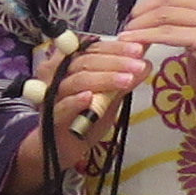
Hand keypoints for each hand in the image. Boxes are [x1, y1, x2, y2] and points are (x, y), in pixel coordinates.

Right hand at [45, 37, 149, 176]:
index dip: (116, 48)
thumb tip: (145, 63)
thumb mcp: (109, 97)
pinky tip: (91, 97)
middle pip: (85, 61)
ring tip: (127, 81)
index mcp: (70, 64)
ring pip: (77, 80)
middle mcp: (57, 75)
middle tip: (138, 65)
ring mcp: (52, 95)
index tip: (139, 50)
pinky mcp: (50, 116)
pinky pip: (63, 106)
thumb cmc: (85, 118)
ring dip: (104, 79)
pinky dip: (77, 100)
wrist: (65, 146)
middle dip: (115, 62)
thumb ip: (122, 80)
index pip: (92, 49)